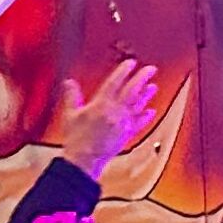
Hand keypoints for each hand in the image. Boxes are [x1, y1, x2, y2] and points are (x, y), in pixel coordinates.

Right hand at [58, 58, 166, 175]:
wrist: (84, 159)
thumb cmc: (76, 138)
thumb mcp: (70, 114)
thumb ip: (72, 96)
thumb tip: (69, 82)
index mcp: (101, 104)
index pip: (115, 82)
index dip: (124, 71)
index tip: (131, 63)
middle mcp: (115, 111)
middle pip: (132, 91)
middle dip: (142, 78)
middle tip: (151, 69)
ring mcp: (122, 123)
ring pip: (138, 105)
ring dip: (147, 95)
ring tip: (153, 86)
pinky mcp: (126, 134)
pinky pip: (139, 124)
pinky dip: (146, 117)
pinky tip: (151, 111)